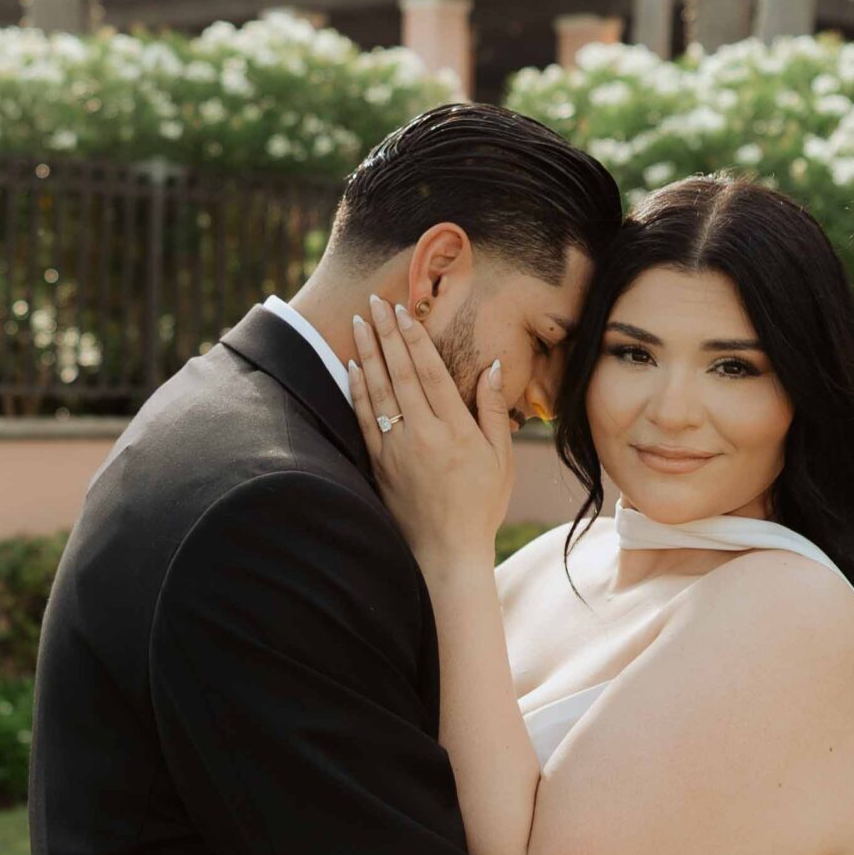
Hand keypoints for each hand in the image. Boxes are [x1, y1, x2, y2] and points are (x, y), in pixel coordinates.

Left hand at [349, 298, 514, 564]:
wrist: (446, 553)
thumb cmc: (480, 506)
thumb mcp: (500, 458)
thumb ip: (491, 410)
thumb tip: (493, 367)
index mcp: (455, 430)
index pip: (430, 371)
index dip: (414, 338)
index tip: (403, 310)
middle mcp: (422, 434)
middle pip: (400, 373)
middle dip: (386, 333)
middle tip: (375, 301)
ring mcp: (397, 449)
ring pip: (378, 390)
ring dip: (368, 353)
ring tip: (360, 322)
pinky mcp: (379, 464)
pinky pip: (364, 419)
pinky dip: (357, 390)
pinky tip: (352, 367)